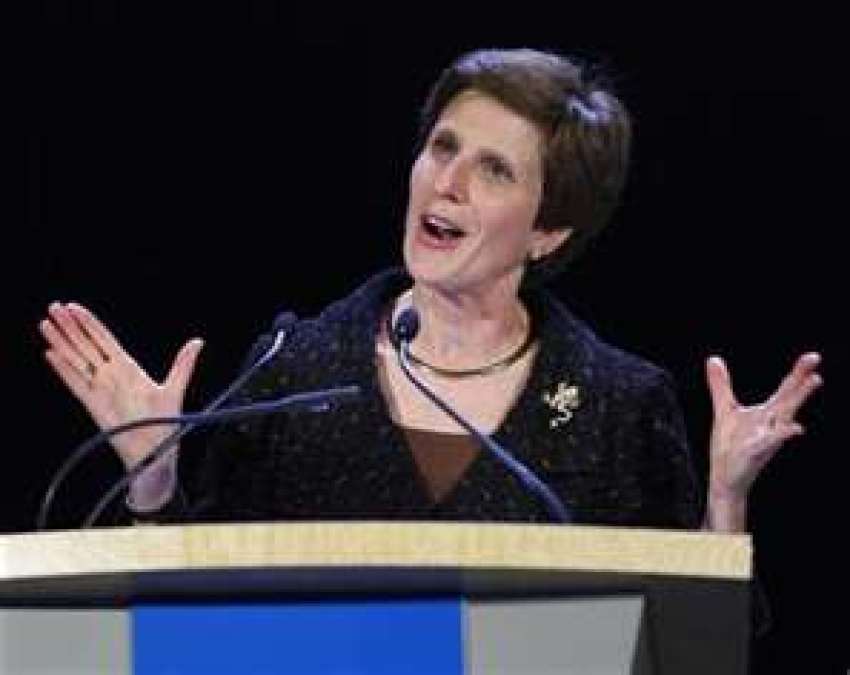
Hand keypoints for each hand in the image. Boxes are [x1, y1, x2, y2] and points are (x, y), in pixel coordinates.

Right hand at [40, 302, 203, 469]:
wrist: (154, 449)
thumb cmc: (164, 420)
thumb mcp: (175, 387)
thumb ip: (183, 364)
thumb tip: (198, 342)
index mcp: (128, 367)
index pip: (104, 339)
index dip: (89, 323)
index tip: (74, 307)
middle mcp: (111, 374)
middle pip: (86, 345)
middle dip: (70, 326)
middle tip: (54, 307)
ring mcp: (100, 388)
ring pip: (76, 360)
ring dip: (61, 342)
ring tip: (45, 323)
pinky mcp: (92, 404)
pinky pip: (75, 383)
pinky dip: (63, 369)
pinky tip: (50, 354)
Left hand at [706, 352, 821, 501]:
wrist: (725, 476)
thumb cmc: (730, 445)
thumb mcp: (725, 409)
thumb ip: (721, 385)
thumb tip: (713, 359)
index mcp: (766, 413)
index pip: (785, 390)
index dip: (798, 373)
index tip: (813, 357)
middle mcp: (771, 424)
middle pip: (789, 401)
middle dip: (802, 385)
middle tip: (817, 369)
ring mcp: (765, 438)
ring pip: (784, 419)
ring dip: (796, 403)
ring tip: (812, 386)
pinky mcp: (755, 452)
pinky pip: (770, 442)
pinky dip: (781, 435)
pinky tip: (795, 428)